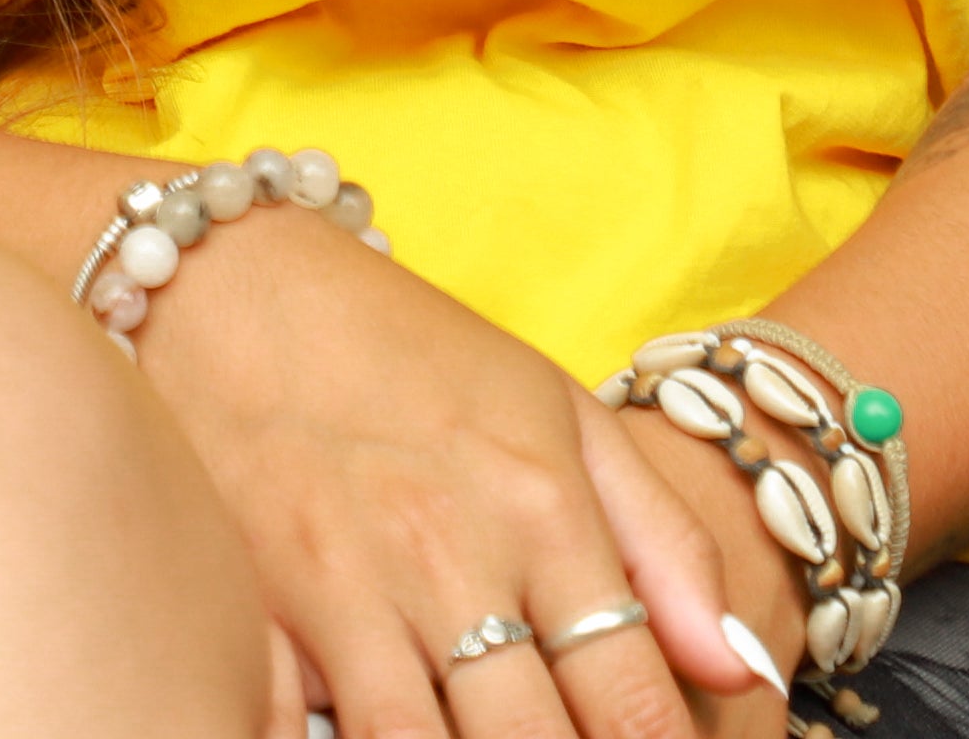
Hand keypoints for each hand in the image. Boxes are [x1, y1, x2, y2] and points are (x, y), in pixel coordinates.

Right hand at [128, 213, 801, 738]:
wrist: (228, 276)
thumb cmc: (407, 348)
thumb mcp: (560, 414)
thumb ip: (663, 544)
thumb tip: (740, 668)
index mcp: (540, 508)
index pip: (632, 700)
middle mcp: (448, 557)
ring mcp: (339, 588)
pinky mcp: (247, 609)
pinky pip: (285, 730)